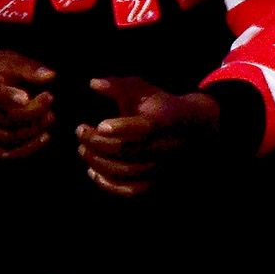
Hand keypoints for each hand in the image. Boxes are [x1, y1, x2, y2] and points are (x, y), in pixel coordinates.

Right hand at [0, 52, 54, 159]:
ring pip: (5, 137)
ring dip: (32, 130)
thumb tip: (51, 76)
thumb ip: (25, 67)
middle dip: (32, 113)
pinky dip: (24, 148)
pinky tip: (41, 137)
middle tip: (49, 99)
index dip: (7, 95)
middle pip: (4, 117)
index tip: (26, 97)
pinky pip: (1, 152)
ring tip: (49, 117)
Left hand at [76, 77, 221, 196]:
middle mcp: (164, 147)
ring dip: (98, 163)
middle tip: (80, 132)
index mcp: (164, 122)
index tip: (100, 124)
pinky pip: (130, 190)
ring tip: (83, 150)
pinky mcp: (155, 181)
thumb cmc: (162, 107)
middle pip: (128, 151)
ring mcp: (160, 167)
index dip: (121, 129)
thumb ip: (120, 86)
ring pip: (126, 172)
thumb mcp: (145, 91)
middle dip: (98, 144)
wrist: (194, 128)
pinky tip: (93, 171)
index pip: (143, 129)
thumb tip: (93, 83)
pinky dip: (108, 184)